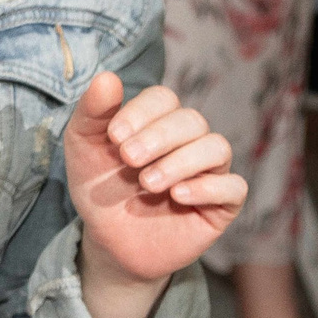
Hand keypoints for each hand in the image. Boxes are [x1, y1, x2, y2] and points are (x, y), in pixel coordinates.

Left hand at [65, 72, 244, 285]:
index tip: (114, 137)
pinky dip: (207, 187)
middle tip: (129, 160)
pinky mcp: (221, 205)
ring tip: (148, 183)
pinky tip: (177, 196)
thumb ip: (92, 113)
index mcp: (155, 122)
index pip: (164, 98)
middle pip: (192, 120)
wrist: (108, 240)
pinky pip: (233, 187)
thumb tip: (107, 77)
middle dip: (159, 137)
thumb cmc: (98, 187)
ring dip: (181, 161)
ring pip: (217, 148)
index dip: (142, 112)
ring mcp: (207, 172)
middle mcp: (187, 141)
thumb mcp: (83, 149)